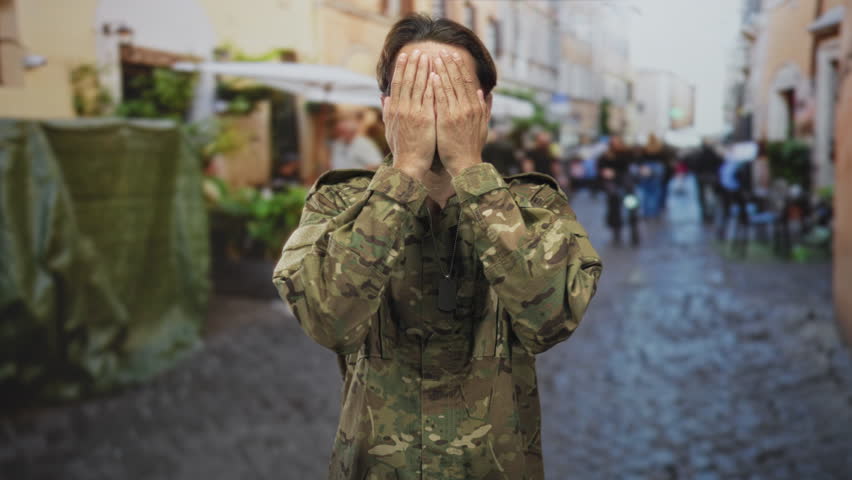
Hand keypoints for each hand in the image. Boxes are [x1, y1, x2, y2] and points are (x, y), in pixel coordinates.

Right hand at [383, 50, 434, 180]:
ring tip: (427, 55)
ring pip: (418, 86)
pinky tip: (436, 74)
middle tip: (417, 49)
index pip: (397, 84)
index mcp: (394, 110)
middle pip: (407, 81)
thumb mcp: (390, 129)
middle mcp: (402, 109)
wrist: (408, 165)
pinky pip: (429, 98)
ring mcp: (413, 113)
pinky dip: (432, 85)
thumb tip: (383, 97)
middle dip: (412, 64)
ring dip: (423, 69)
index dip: (401, 68)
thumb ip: (387, 112)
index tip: (405, 56)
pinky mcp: (425, 119)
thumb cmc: (401, 149)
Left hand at [432, 50, 488, 176]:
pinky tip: (432, 76)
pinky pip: (442, 100)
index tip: (453, 56)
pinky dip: (438, 87)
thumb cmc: (471, 148)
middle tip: (443, 51)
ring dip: (442, 71)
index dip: (460, 68)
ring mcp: (458, 113)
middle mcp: (468, 108)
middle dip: (450, 65)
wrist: (466, 165)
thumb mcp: (482, 126)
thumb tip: (483, 92)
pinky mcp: (447, 121)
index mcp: (476, 108)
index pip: (467, 82)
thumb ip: (483, 108)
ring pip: (450, 87)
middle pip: (458, 81)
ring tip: (435, 58)